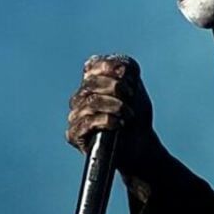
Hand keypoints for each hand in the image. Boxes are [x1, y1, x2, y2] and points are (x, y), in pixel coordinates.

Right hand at [66, 54, 156, 173]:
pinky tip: (119, 123)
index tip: (126, 73)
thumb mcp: (137, 90)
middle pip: (91, 83)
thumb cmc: (136, 118)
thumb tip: (122, 67)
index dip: (107, 66)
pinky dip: (106, 120)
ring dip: (114, 105)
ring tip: (129, 113)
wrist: (139, 147)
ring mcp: (76, 116)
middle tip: (131, 96)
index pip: (91, 66)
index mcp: (93, 83)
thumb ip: (129, 73)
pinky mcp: (74, 134)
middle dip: (115, 87)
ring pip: (90, 102)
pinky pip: (86, 123)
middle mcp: (81, 97)